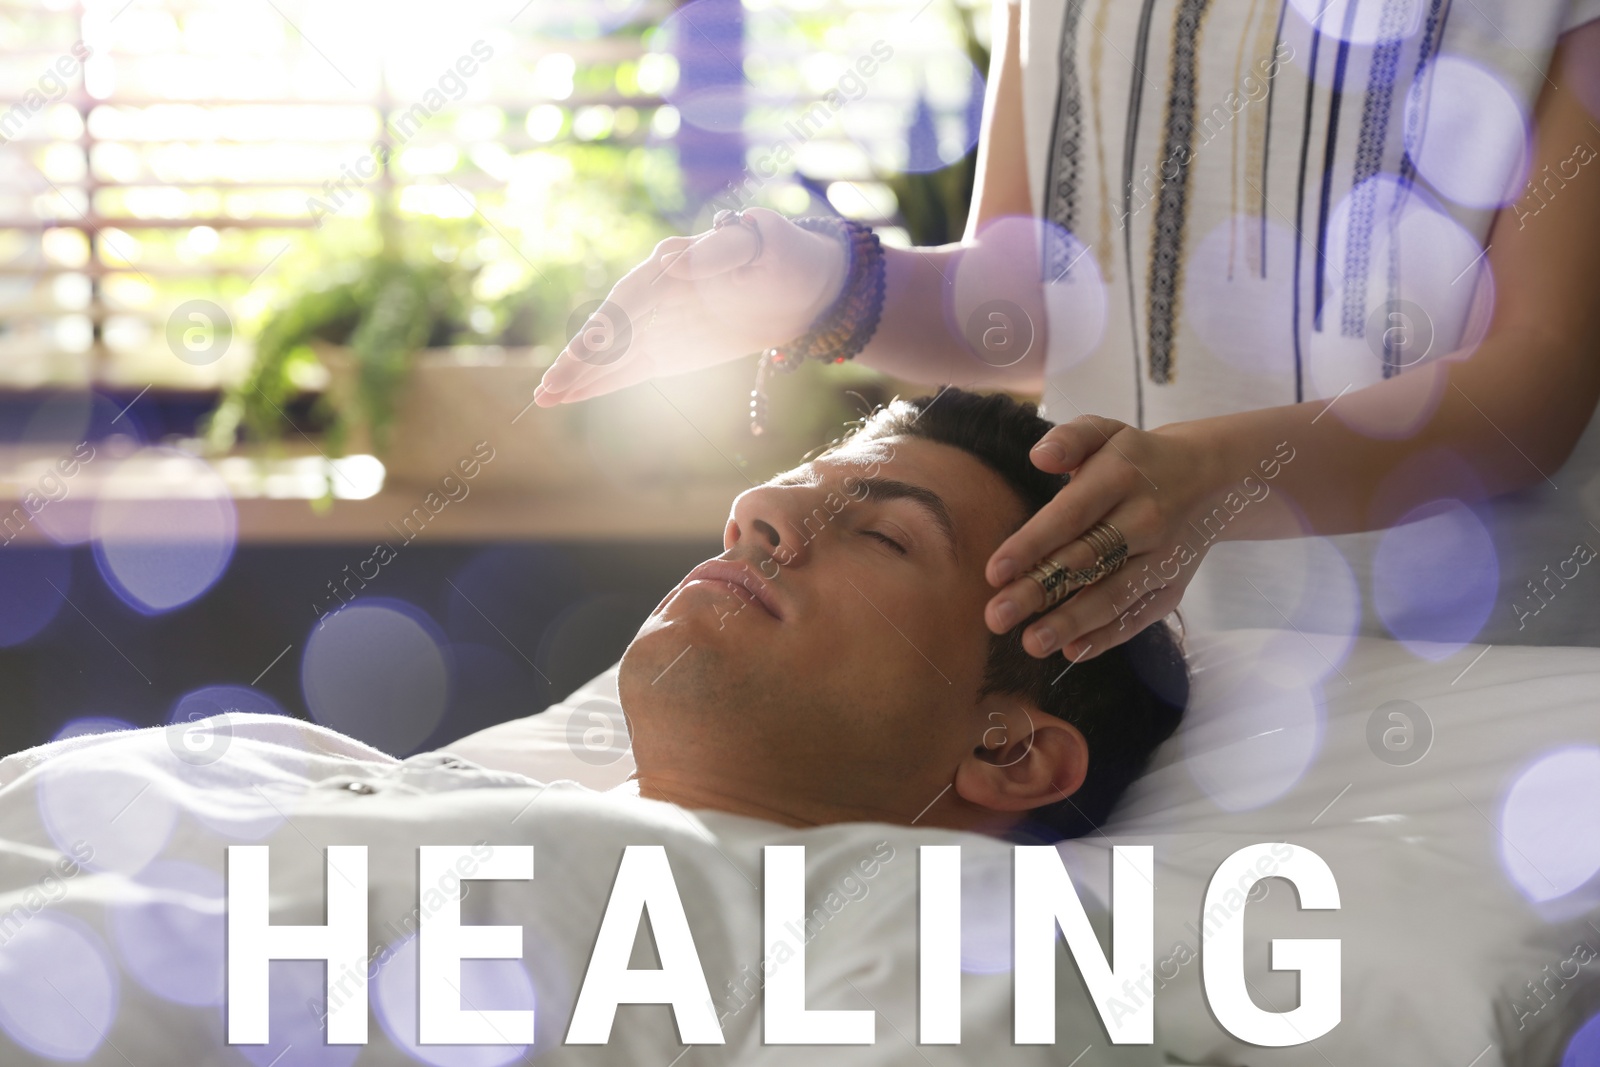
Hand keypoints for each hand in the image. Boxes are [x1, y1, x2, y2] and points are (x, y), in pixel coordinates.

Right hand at [532, 207, 846, 405]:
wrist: (801, 286)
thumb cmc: (782, 254)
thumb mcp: (762, 243)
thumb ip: (719, 251)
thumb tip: (669, 261)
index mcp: (671, 266)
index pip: (632, 298)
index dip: (609, 323)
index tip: (587, 346)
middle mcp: (654, 296)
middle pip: (610, 330)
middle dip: (579, 358)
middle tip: (550, 384)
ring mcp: (657, 326)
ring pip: (610, 355)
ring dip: (578, 376)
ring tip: (544, 398)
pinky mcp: (666, 353)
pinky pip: (627, 371)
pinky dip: (599, 384)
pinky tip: (568, 398)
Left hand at [982, 416, 1215, 659]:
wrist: (1211, 478)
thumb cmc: (1135, 458)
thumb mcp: (1106, 431)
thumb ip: (1070, 439)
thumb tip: (1039, 457)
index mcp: (1119, 478)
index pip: (1069, 516)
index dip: (1031, 546)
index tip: (993, 573)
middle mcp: (1144, 520)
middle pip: (1085, 561)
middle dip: (1037, 592)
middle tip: (995, 618)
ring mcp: (1162, 557)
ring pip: (1113, 595)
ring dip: (1071, 623)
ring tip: (1031, 643)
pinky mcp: (1172, 586)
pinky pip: (1139, 615)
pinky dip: (1108, 636)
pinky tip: (1072, 650)